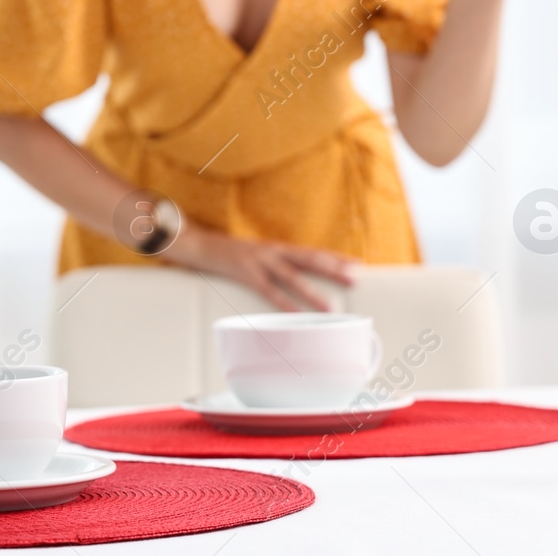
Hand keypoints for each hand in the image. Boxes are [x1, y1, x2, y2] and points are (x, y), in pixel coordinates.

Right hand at [161, 224, 355, 311]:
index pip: (313, 251)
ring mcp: (259, 260)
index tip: (358, 264)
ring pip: (293, 276)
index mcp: (277, 246)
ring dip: (313, 292)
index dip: (336, 256)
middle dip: (334, 269)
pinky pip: (268, 290)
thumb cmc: (229, 253)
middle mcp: (273, 250)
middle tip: (356, 279)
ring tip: (331, 307)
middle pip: (309, 259)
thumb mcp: (256, 254)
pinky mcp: (245, 272)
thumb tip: (295, 275)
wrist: (199, 244)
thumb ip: (275, 262)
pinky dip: (284, 303)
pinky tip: (296, 314)